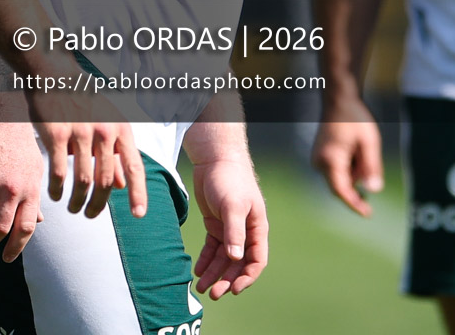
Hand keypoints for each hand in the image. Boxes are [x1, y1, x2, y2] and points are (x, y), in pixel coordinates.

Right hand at [26, 90, 146, 218]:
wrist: (56, 75)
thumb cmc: (85, 102)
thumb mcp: (108, 123)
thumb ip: (115, 154)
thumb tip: (122, 186)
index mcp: (121, 128)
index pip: (134, 166)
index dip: (138, 193)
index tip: (139, 215)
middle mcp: (104, 131)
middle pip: (105, 180)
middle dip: (98, 204)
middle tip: (90, 215)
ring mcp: (80, 132)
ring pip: (82, 180)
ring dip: (77, 201)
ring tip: (73, 208)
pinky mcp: (56, 134)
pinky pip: (58, 172)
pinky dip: (57, 189)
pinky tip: (55, 194)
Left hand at [191, 157, 267, 299]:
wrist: (214, 159)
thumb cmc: (229, 179)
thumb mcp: (232, 205)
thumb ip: (235, 232)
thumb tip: (236, 259)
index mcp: (257, 228)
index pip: (257, 260)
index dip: (246, 277)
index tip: (233, 290)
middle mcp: (245, 231)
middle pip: (238, 264)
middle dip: (226, 280)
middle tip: (212, 294)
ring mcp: (230, 228)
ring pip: (224, 258)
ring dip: (214, 273)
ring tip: (200, 287)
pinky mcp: (216, 223)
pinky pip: (212, 248)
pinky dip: (206, 260)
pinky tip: (197, 270)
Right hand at [311, 103, 383, 216]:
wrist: (338, 99)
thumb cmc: (354, 118)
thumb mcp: (370, 142)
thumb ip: (372, 167)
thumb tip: (374, 190)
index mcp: (330, 160)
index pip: (341, 191)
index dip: (354, 204)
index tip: (368, 214)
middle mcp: (319, 162)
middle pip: (342, 184)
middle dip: (358, 179)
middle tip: (367, 156)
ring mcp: (318, 159)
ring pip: (341, 177)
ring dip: (355, 170)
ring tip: (359, 146)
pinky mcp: (320, 157)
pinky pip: (337, 170)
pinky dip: (349, 165)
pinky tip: (353, 147)